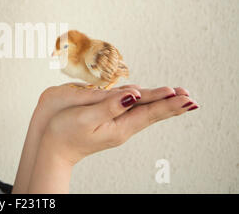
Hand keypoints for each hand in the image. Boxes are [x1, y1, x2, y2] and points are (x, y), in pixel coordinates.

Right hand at [38, 83, 196, 165]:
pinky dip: (145, 106)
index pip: (149, 112)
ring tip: (175, 99)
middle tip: (190, 98)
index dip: (168, 103)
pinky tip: (146, 103)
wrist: (53, 150)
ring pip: (143, 113)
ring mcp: (116, 127)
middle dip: (171, 105)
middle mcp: (122, 128)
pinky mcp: (108, 124)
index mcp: (119, 126)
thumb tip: (134, 95)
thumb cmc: (64, 132)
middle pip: (151, 114)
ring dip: (161, 105)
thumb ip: (110, 106)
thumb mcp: (86, 118)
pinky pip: (132, 113)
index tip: (186, 97)